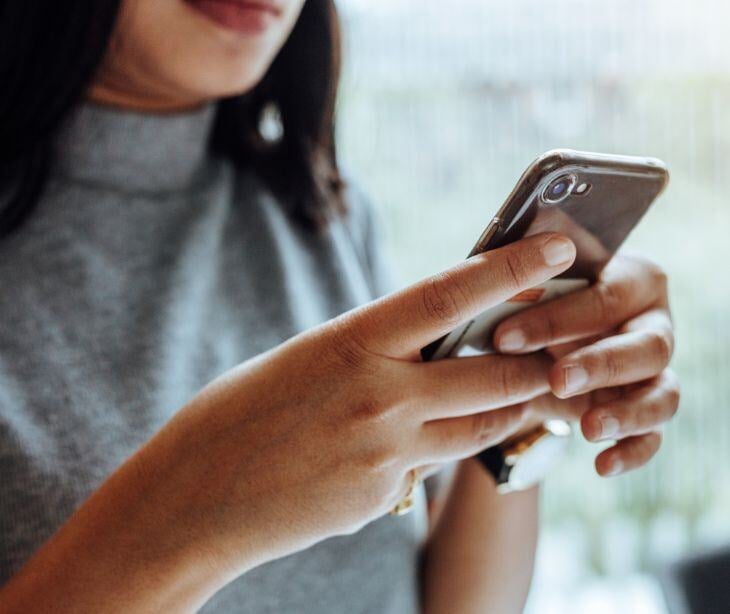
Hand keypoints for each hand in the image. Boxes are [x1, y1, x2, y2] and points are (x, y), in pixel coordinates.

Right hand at [1, 233, 579, 611]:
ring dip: (503, 409)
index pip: (449, 295)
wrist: (192, 499)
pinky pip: (430, 467)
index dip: (510, 269)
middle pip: (494, 374)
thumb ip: (368, 353)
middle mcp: (380, 398)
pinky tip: (398, 446)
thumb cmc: (234, 415)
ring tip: (512, 392)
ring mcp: (386, 454)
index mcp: (350, 344)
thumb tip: (419, 350)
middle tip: (556, 346)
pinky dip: (433, 450)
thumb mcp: (303, 360)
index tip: (555, 247)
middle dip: (534, 362)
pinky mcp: (384, 498)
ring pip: (479, 427)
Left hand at [493, 252, 679, 476]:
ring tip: (588, 428)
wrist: (539, 343)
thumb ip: (525, 264)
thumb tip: (502, 250)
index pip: (608, 296)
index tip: (504, 338)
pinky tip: (602, 465)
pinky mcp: (646, 411)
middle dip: (600, 364)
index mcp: (632, 279)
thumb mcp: (527, 277)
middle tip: (555, 379)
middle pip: (649, 346)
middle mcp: (653, 323)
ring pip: (663, 394)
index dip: (559, 318)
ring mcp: (655, 372)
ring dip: (627, 412)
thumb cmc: (534, 298)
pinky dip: (632, 451)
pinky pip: (653, 436)